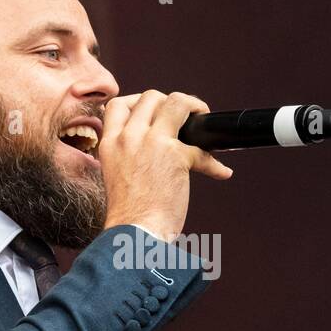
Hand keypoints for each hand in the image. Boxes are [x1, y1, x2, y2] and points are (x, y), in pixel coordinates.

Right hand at [98, 90, 232, 240]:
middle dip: (171, 102)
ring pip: (177, 103)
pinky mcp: (176, 156)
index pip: (118, 104)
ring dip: (195, 107)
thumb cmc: (129, 214)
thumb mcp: (116, 175)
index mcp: (110, 143)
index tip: (153, 111)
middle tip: (184, 117)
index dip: (138, 101)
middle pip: (151, 97)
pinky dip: (214, 163)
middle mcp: (128, 138)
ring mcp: (152, 143)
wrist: (135, 233)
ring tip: (203, 119)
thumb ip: (128, 154)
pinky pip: (202, 149)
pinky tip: (220, 172)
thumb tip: (155, 144)